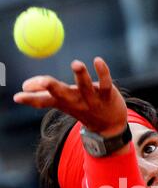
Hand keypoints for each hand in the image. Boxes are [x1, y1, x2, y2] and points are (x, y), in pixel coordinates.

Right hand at [13, 57, 127, 136]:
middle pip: (62, 94)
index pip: (44, 101)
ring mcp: (92, 99)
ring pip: (85, 86)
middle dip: (52, 87)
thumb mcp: (62, 104)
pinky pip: (105, 83)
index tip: (18, 97)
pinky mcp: (107, 95)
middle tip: (43, 81)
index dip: (31, 98)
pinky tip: (97, 60)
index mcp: (63, 102)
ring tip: (75, 64)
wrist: (110, 127)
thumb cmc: (83, 110)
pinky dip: (102, 71)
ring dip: (80, 75)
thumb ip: (42, 97)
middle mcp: (76, 101)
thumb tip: (20, 92)